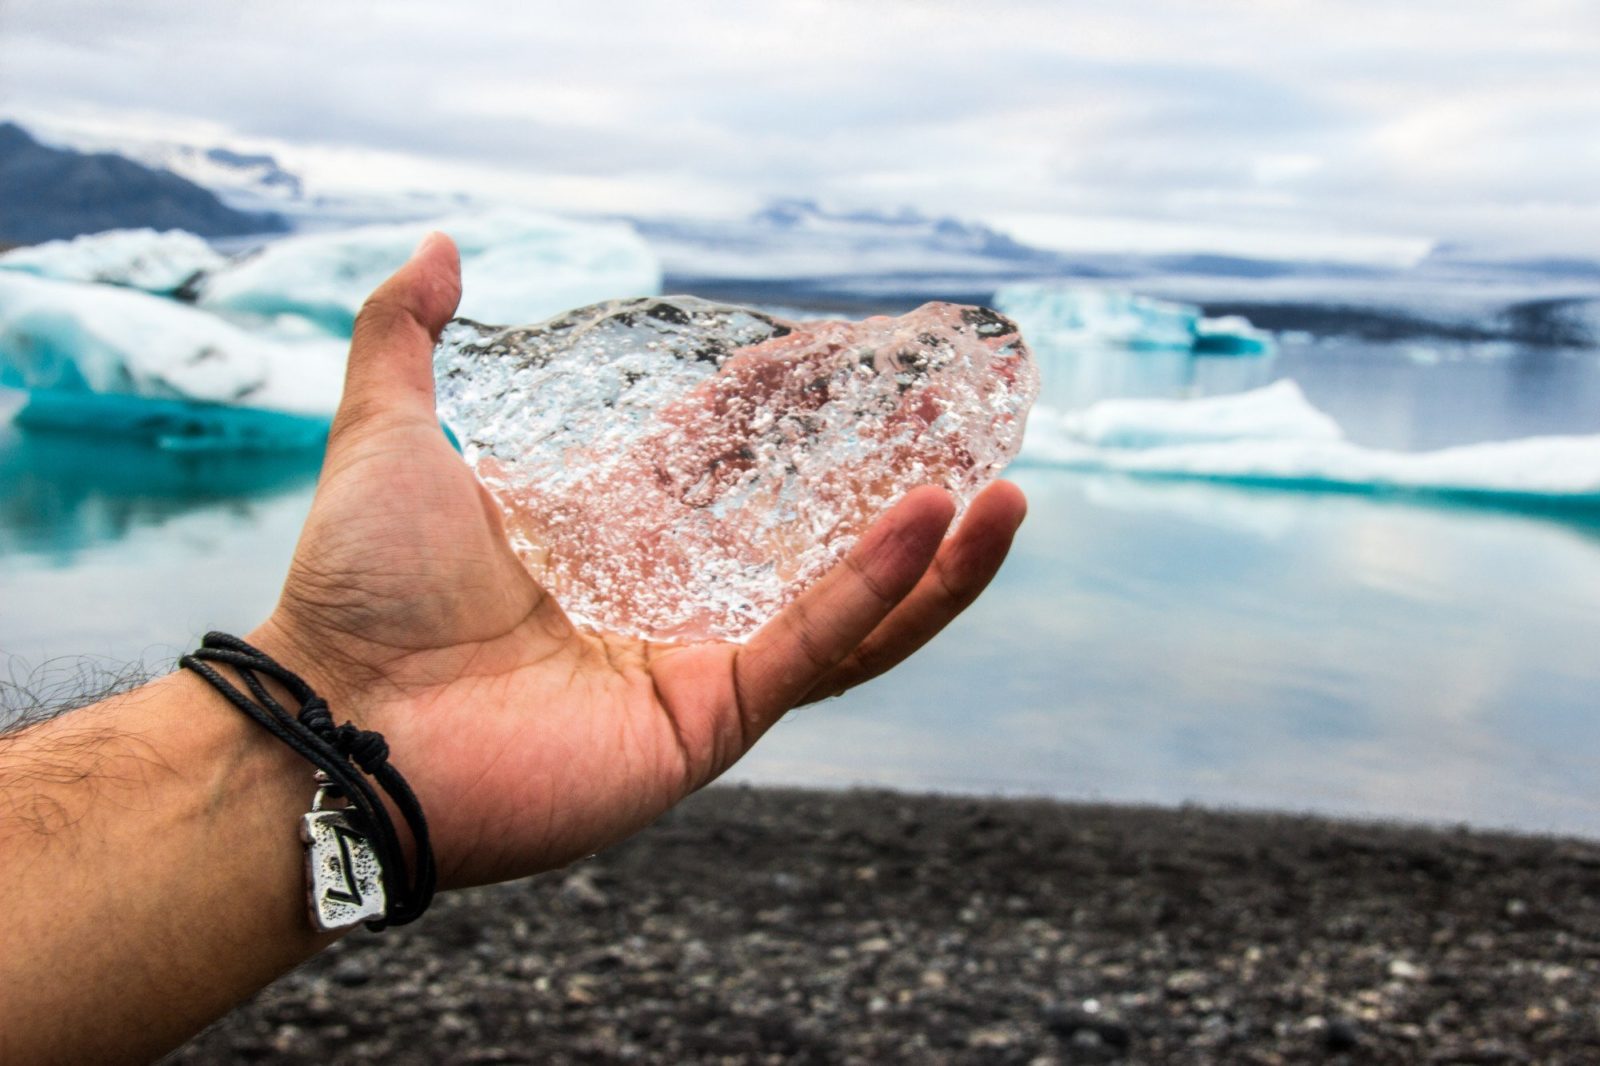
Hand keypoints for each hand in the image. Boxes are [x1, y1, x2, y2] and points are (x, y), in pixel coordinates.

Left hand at [254, 233, 1026, 889]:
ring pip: (849, 608)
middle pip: (811, 530)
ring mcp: (697, 663)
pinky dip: (880, 587)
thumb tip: (444, 245)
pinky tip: (936, 518)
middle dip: (894, 475)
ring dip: (932, 555)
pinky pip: (815, 647)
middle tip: (965, 413)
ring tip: (1005, 490)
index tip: (858, 353)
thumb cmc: (354, 590)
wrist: (332, 722)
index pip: (731, 459)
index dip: (797, 408)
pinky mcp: (711, 719)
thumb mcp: (386, 435)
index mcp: (613, 536)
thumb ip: (406, 337)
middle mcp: (668, 598)